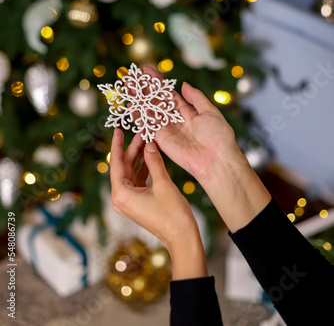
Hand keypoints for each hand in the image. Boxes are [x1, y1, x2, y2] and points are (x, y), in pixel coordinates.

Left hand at [110, 128, 207, 278]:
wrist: (182, 238)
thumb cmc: (172, 214)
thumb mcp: (163, 183)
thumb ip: (154, 161)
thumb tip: (149, 143)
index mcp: (121, 194)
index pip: (116, 163)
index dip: (117, 145)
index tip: (117, 130)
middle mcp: (121, 198)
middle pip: (124, 166)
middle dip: (133, 149)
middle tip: (142, 132)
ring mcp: (130, 201)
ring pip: (132, 172)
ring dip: (140, 157)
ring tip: (148, 140)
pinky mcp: (139, 202)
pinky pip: (138, 179)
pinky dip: (145, 167)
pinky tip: (152, 155)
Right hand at [141, 65, 248, 183]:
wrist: (216, 159)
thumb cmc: (218, 136)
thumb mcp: (209, 111)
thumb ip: (195, 97)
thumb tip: (184, 84)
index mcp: (187, 112)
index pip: (168, 94)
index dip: (157, 82)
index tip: (146, 70)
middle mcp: (174, 120)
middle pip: (156, 101)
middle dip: (144, 88)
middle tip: (132, 76)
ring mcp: (166, 129)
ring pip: (149, 111)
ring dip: (138, 98)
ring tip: (128, 84)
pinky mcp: (161, 139)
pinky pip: (147, 125)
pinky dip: (138, 115)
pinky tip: (130, 104)